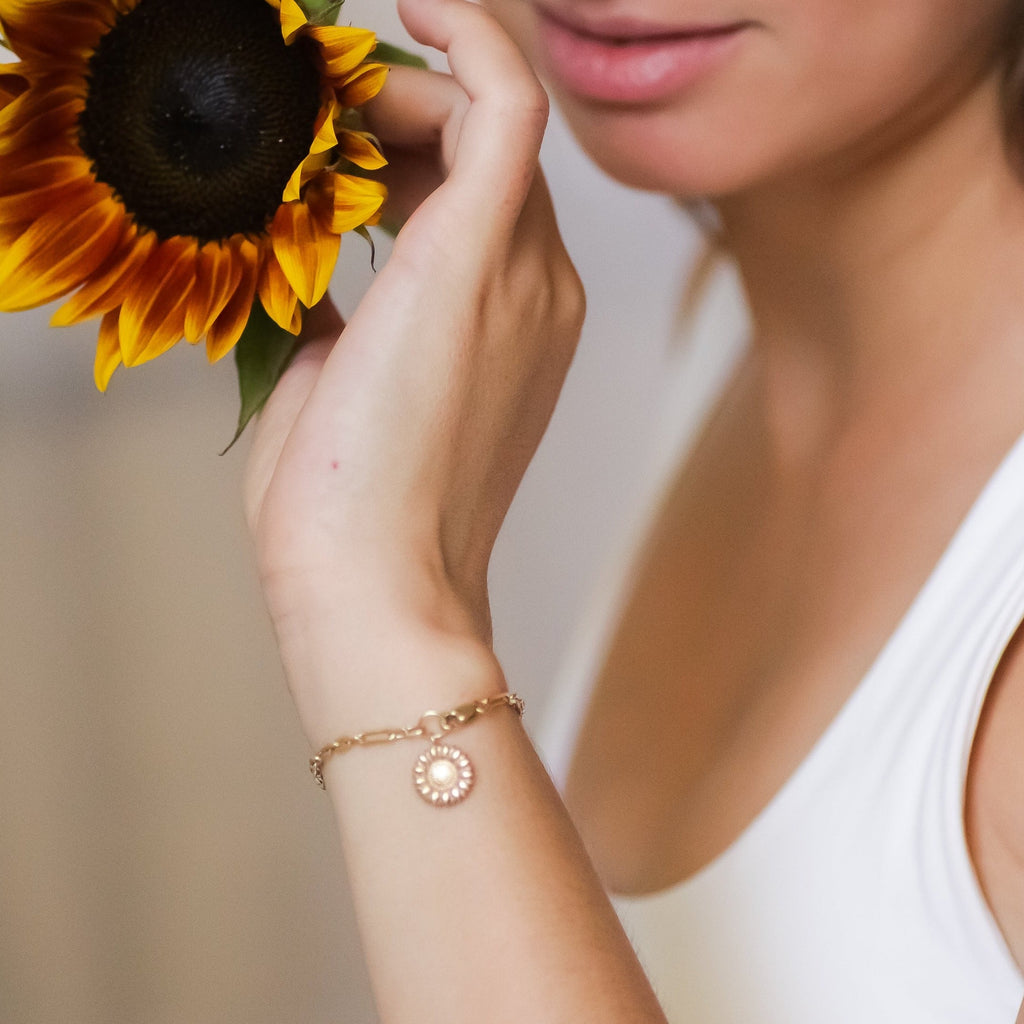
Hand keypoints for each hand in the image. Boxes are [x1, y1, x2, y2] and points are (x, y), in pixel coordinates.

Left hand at [243, 0, 584, 714]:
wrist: (376, 588)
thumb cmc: (352, 513)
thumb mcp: (342, 396)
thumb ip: (340, 321)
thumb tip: (304, 268)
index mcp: (512, 328)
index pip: (478, 198)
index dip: (406, 149)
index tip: (337, 145)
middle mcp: (538, 291)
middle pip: (485, 151)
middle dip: (400, 111)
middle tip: (317, 114)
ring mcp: (526, 275)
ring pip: (487, 123)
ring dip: (404, 93)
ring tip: (325, 104)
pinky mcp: (487, 258)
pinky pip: (504, 104)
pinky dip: (466, 42)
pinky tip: (409, 8)